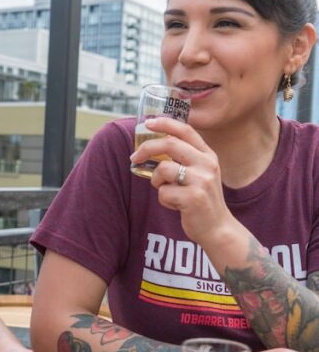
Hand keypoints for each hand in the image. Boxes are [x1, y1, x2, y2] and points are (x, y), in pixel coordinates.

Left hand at [131, 116, 234, 247]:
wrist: (217, 228)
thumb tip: (154, 145)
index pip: (185, 130)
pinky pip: (163, 192)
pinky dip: (163, 200)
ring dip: (156, 181)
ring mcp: (201, 181)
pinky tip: (176, 205)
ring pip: (163, 169)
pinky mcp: (193, 198)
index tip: (148, 123)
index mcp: (208, 155)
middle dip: (146, 149)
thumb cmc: (202, 199)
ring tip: (167, 191)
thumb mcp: (201, 173)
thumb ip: (185, 158)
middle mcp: (207, 164)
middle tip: (134, 158)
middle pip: (169, 144)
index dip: (165, 123)